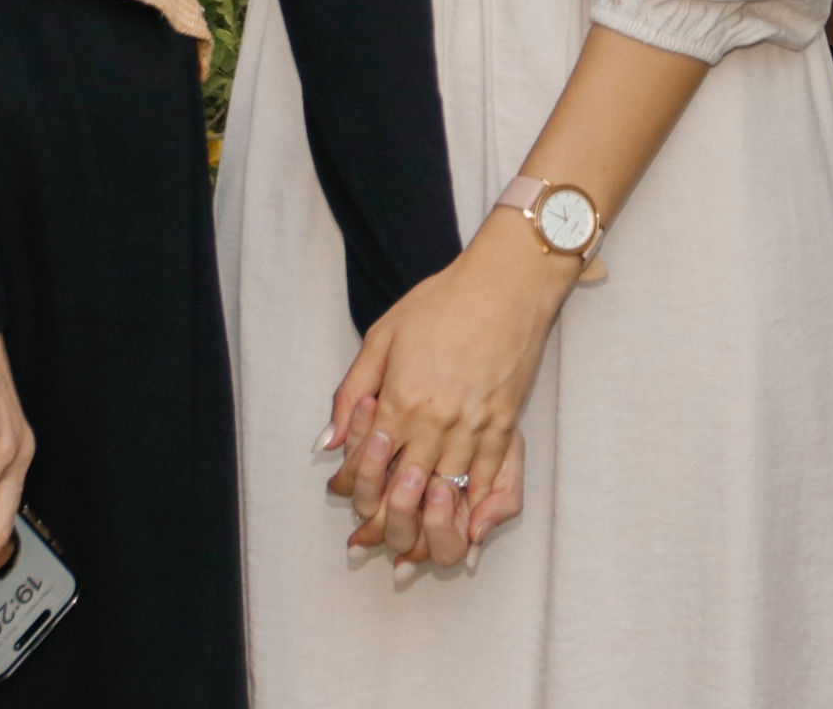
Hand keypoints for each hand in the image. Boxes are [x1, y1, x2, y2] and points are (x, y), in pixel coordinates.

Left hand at [320, 218, 575, 567]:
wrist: (507, 283)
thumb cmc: (442, 302)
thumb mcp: (381, 336)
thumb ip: (349, 394)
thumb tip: (326, 443)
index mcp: (400, 401)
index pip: (368, 468)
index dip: (352, 491)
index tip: (344, 500)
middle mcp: (436, 423)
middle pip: (403, 495)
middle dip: (385, 525)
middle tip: (372, 542)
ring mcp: (474, 428)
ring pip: (444, 498)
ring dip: (424, 528)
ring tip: (409, 549)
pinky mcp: (504, 426)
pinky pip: (485, 482)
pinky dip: (470, 510)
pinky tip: (459, 525)